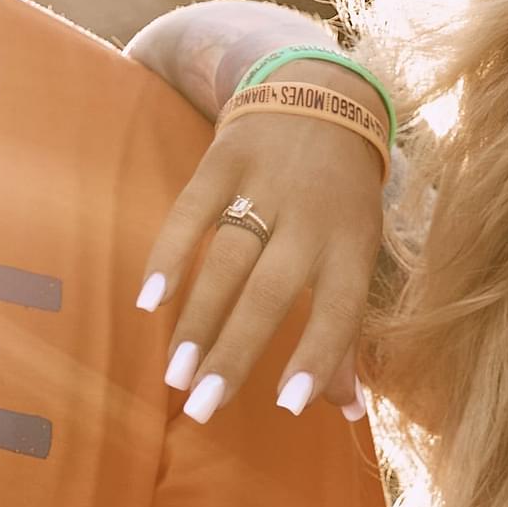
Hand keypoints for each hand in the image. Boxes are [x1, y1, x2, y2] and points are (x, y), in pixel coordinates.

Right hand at [137, 64, 385, 421]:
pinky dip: (168, 256)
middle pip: (270, 293)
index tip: (287, 407)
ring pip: (226, 261)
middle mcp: (312, 216)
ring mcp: (266, 184)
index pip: (339, 309)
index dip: (317, 357)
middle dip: (235, 353)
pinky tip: (150, 301)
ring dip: (198, 321)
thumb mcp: (357, 254)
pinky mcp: (224, 159)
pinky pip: (190, 212)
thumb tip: (352, 413)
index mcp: (352, 244)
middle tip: (203, 406)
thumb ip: (346, 333)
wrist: (320, 93)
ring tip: (175, 374)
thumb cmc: (339, 199)